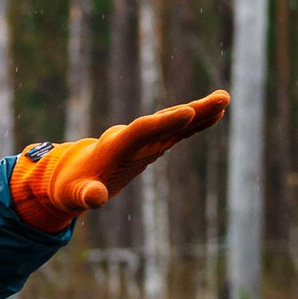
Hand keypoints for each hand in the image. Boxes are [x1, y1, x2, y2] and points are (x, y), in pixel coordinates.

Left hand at [9, 89, 230, 231]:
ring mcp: (144, 139)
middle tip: (219, 99)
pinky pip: (177, 131)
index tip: (187, 113)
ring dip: (199, 112)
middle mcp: (131, 136)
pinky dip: (195, 123)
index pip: (141, 130)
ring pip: (174, 122)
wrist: (72, 174)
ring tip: (224, 101)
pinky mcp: (152, 143)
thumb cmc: (74, 187)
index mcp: (114, 146)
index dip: (163, 122)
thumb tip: (95, 199)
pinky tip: (217, 114)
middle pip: (163, 120)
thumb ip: (86, 196)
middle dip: (190, 110)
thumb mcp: (76, 195)